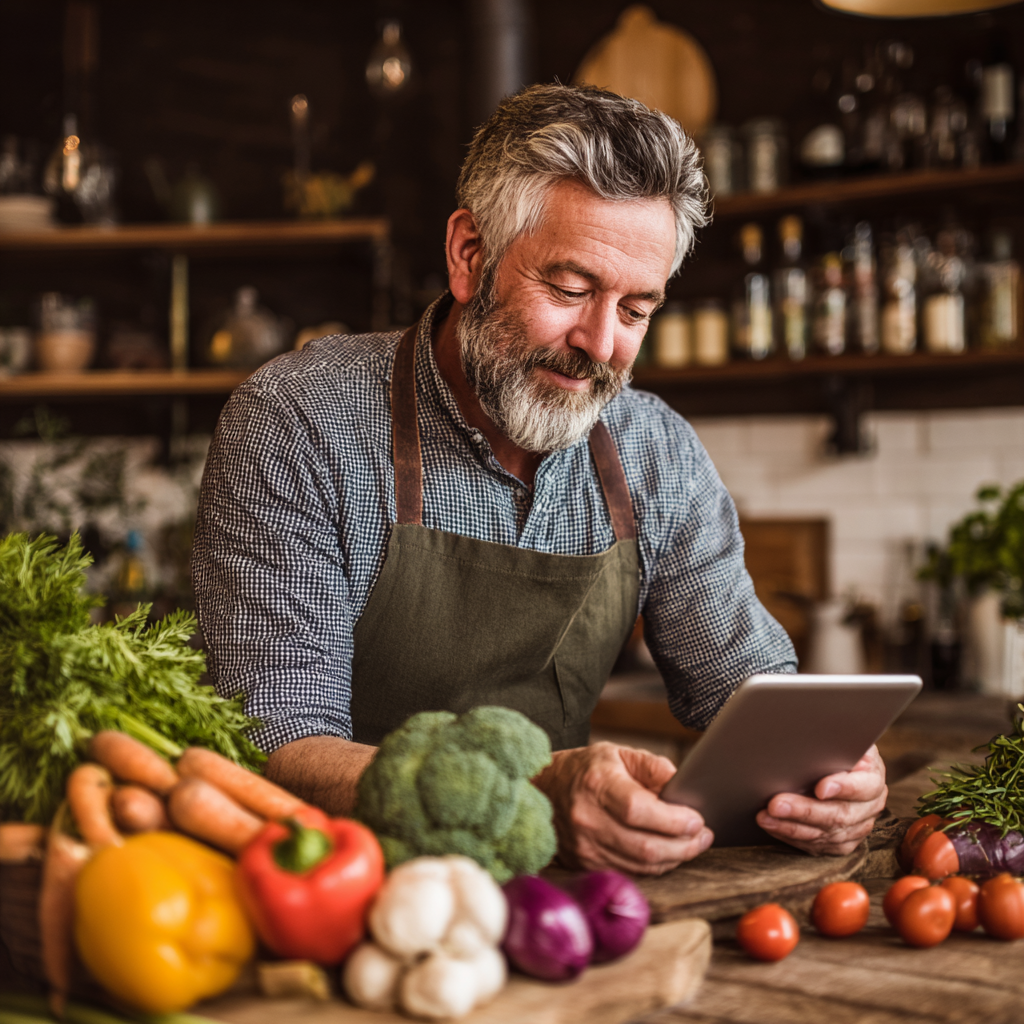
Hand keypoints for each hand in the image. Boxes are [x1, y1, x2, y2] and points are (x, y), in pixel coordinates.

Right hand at [533, 741, 712, 874]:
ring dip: (673, 858)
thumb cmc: (587, 769)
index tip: (697, 819)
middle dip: (683, 845)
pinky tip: (666, 853)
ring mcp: (584, 845)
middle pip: (644, 846)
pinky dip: (653, 867)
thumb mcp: (619, 754)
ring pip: (640, 865)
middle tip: (703, 836)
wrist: (544, 789)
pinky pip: (629, 873)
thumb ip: (654, 768)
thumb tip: (683, 790)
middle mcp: (587, 817)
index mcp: (597, 783)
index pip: (639, 810)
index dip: (674, 820)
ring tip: (691, 844)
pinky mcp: (584, 863)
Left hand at [756, 745, 887, 855]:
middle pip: (840, 814)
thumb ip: (839, 742)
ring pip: (826, 833)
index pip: (864, 786)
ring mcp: (857, 827)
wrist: (837, 765)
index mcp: (873, 778)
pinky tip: (773, 826)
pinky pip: (818, 846)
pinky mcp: (842, 842)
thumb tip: (833, 743)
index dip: (843, 788)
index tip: (820, 788)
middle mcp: (870, 806)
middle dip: (805, 810)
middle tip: (776, 804)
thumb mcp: (842, 738)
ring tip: (766, 817)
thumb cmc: (835, 748)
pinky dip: (793, 837)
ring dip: (792, 826)